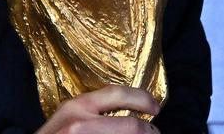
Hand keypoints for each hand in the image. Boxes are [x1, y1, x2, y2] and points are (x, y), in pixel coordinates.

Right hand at [35, 86, 160, 133]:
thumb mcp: (68, 116)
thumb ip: (92, 111)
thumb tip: (128, 112)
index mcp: (78, 106)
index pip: (118, 94)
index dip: (142, 99)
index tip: (155, 107)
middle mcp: (82, 124)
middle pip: (132, 126)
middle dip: (150, 131)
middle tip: (154, 132)